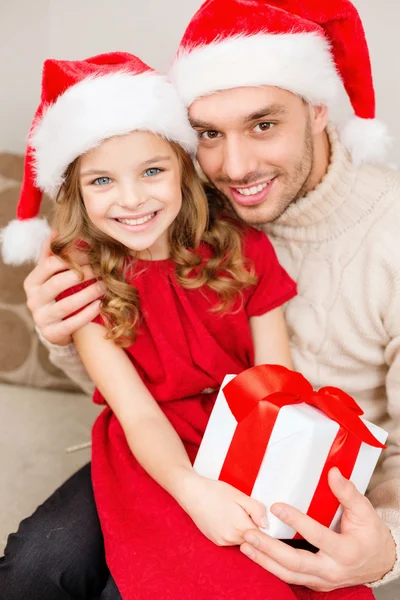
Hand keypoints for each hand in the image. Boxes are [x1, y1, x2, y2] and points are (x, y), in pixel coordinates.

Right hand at [24, 234, 104, 345]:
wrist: (55, 326)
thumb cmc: (57, 294)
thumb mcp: (52, 275)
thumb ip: (54, 254)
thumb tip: (58, 230)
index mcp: (32, 282)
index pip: (50, 265)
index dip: (72, 258)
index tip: (92, 254)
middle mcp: (33, 300)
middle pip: (58, 283)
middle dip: (82, 275)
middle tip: (101, 269)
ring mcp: (41, 318)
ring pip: (67, 304)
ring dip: (89, 293)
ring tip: (105, 286)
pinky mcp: (52, 334)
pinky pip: (73, 323)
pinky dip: (88, 313)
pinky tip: (100, 305)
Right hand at [179, 473, 267, 545]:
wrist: (192, 493)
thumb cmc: (215, 492)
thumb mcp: (240, 495)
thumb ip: (257, 510)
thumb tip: (266, 524)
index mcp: (241, 527)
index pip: (262, 535)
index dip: (264, 525)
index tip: (261, 516)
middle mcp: (231, 539)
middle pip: (252, 539)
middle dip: (253, 527)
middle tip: (246, 510)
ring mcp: (222, 541)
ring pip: (242, 540)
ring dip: (243, 530)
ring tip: (235, 512)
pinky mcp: (215, 540)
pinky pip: (230, 540)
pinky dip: (233, 532)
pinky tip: (227, 518)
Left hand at [240, 468, 395, 590]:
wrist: (380, 564)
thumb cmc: (370, 534)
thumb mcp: (365, 511)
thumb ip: (347, 492)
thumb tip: (333, 472)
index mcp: (346, 551)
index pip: (317, 536)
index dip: (296, 521)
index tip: (276, 507)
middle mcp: (332, 570)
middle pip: (296, 563)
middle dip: (270, 548)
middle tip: (249, 532)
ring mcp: (322, 580)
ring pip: (289, 575)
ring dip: (264, 560)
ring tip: (245, 544)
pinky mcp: (315, 583)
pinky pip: (290, 578)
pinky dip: (271, 567)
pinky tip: (256, 554)